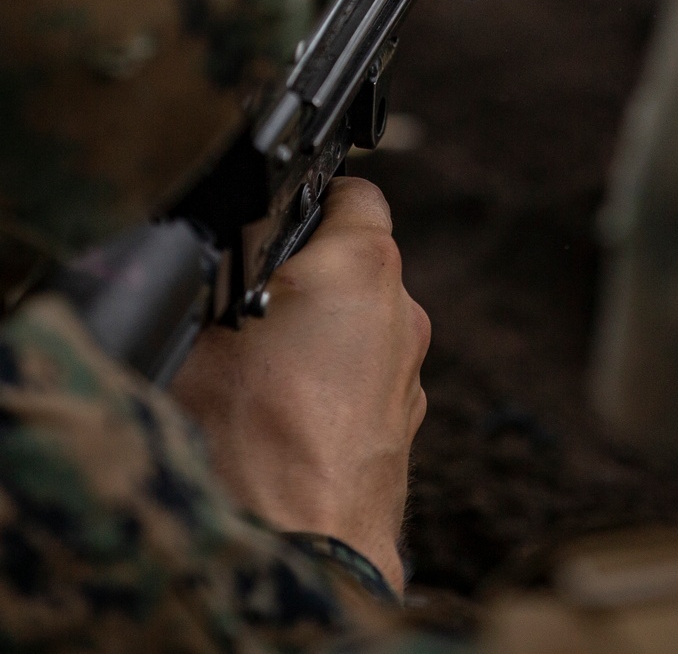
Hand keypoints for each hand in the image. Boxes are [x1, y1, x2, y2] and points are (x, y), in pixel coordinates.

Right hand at [171, 177, 429, 593]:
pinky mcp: (405, 426)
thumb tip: (204, 256)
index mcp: (362, 265)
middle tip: (248, 304)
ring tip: (259, 372)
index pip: (355, 192)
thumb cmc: (244, 439)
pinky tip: (284, 417)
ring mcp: (410, 373)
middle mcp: (401, 311)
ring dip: (322, 333)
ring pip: (364, 325)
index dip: (311, 198)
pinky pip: (368, 379)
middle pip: (358, 262)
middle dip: (309, 273)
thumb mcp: (198, 330)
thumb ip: (214, 275)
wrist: (298, 554)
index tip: (275, 220)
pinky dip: (335, 384)